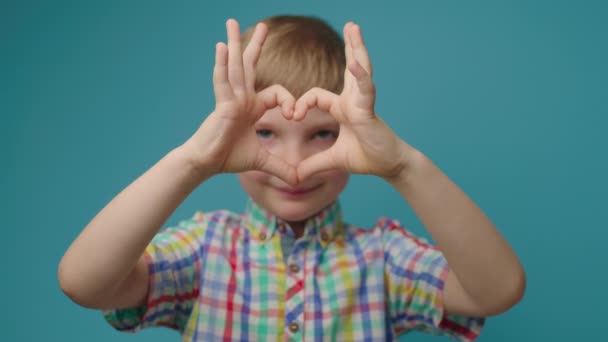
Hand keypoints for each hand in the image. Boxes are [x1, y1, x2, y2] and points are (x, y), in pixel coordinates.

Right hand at [183, 19, 297, 184]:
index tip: (295, 115)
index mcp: (252, 106)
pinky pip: (222, 81)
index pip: (276, 93)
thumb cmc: (229, 158)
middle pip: (250, 66)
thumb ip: (282, 168)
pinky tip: (222, 46)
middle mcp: (242, 98)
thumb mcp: (262, 161)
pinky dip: (222, 64)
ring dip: (235, 43)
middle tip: (264, 25)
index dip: (289, 100)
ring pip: (235, 67)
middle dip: (256, 45)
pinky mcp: (221, 105)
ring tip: (231, 22)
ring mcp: (230, 99)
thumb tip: (300, 180)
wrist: (206, 163)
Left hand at [294, 23, 410, 180]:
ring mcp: (363, 102)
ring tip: (353, 27)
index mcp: (343, 108)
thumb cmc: (366, 157)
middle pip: (349, 68)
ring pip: (359, 69)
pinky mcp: (369, 110)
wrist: (389, 166)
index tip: (293, 116)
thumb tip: (294, 177)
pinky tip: (354, 62)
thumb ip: (313, 165)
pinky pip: (365, 88)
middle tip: (349, 25)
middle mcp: (353, 100)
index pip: (316, 95)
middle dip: (349, 46)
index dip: (301, 103)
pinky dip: (360, 75)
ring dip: (356, 47)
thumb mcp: (332, 161)